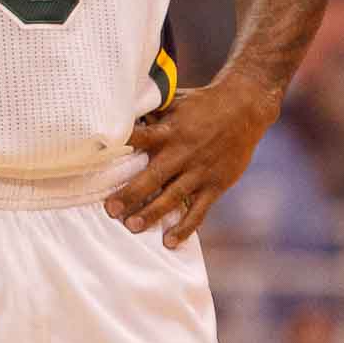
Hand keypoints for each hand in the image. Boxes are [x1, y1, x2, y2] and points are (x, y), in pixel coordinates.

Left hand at [105, 71, 279, 248]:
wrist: (245, 108)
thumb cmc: (203, 103)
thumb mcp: (175, 101)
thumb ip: (151, 113)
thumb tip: (121, 114)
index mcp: (169, 130)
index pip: (139, 138)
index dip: (120, 147)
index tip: (98, 160)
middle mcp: (183, 153)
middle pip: (152, 177)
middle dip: (130, 194)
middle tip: (110, 210)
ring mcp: (200, 171)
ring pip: (173, 198)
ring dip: (152, 214)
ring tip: (132, 227)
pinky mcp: (216, 185)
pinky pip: (199, 211)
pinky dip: (186, 228)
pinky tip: (170, 242)